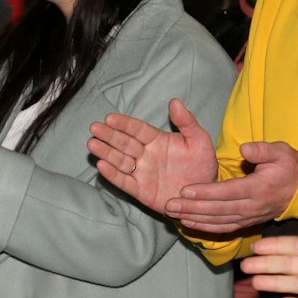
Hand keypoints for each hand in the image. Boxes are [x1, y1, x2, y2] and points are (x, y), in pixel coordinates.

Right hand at [87, 100, 218, 213]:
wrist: (205, 195)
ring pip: (120, 160)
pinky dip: (113, 174)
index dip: (124, 124)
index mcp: (157, 140)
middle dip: (109, 135)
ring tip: (92, 144)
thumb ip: (187, 122)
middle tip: (95, 127)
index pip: (137, 129)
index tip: (110, 118)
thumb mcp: (199, 141)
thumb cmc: (202, 165)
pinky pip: (124, 182)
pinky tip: (102, 165)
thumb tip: (175, 101)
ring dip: (106, 152)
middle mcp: (146, 155)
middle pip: (124, 143)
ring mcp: (142, 173)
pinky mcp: (140, 191)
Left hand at [170, 140, 297, 233]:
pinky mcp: (245, 222)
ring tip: (172, 214)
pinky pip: (223, 228)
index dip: (205, 192)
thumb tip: (244, 149)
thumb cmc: (288, 167)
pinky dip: (204, 228)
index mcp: (259, 188)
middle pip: (218, 209)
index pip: (228, 191)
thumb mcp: (280, 151)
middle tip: (169, 204)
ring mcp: (248, 217)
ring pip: (217, 221)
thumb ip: (262, 150)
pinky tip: (187, 223)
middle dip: (192, 208)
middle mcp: (252, 206)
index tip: (185, 190)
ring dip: (194, 218)